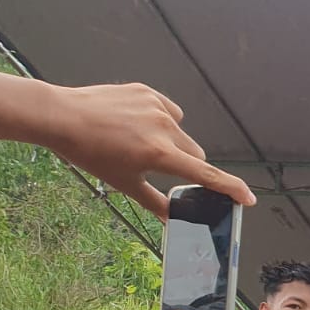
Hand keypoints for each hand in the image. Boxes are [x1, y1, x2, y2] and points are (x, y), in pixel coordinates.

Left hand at [39, 81, 255, 218]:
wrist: (61, 116)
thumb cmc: (89, 152)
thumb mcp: (123, 184)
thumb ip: (155, 202)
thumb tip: (173, 218)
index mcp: (160, 155)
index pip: (206, 174)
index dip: (230, 188)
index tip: (247, 198)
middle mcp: (164, 129)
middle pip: (195, 154)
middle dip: (187, 164)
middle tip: (162, 167)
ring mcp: (156, 107)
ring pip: (181, 132)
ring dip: (172, 142)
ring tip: (139, 142)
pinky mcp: (147, 92)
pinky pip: (168, 110)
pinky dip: (161, 120)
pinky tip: (137, 123)